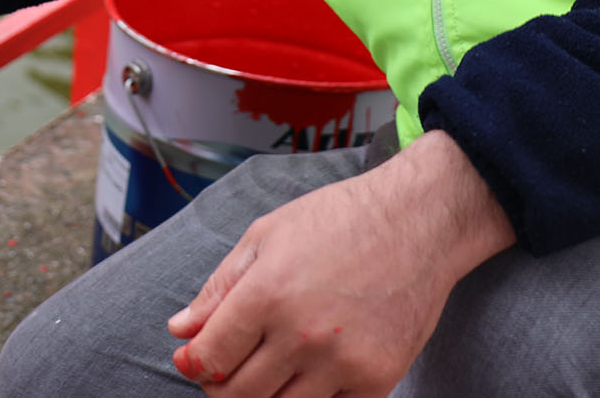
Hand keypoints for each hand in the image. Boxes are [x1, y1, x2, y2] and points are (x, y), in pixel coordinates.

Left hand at [166, 132, 514, 396]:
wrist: (418, 224)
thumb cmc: (338, 220)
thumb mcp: (265, 236)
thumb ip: (219, 288)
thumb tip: (181, 330)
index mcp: (268, 294)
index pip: (211, 356)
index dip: (193, 363)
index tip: (192, 359)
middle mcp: (303, 335)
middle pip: (239, 394)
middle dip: (219, 386)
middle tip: (223, 369)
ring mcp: (343, 363)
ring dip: (262, 397)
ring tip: (262, 370)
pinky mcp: (377, 380)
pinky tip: (304, 374)